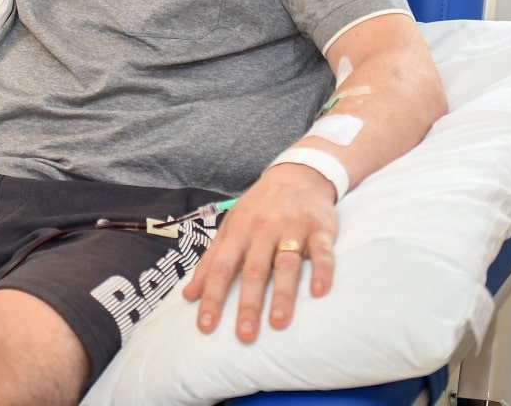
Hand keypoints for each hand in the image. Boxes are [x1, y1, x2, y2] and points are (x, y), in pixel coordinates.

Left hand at [181, 162, 337, 341]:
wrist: (297, 174)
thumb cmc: (259, 207)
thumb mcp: (230, 228)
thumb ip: (210, 262)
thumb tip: (188, 295)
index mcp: (238, 233)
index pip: (221, 268)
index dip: (212, 297)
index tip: (206, 326)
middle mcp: (263, 231)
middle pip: (254, 271)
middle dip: (248, 304)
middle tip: (244, 335)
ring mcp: (292, 229)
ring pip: (286, 264)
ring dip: (282, 294)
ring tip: (278, 323)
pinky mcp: (319, 229)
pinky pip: (322, 252)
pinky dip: (321, 271)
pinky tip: (318, 292)